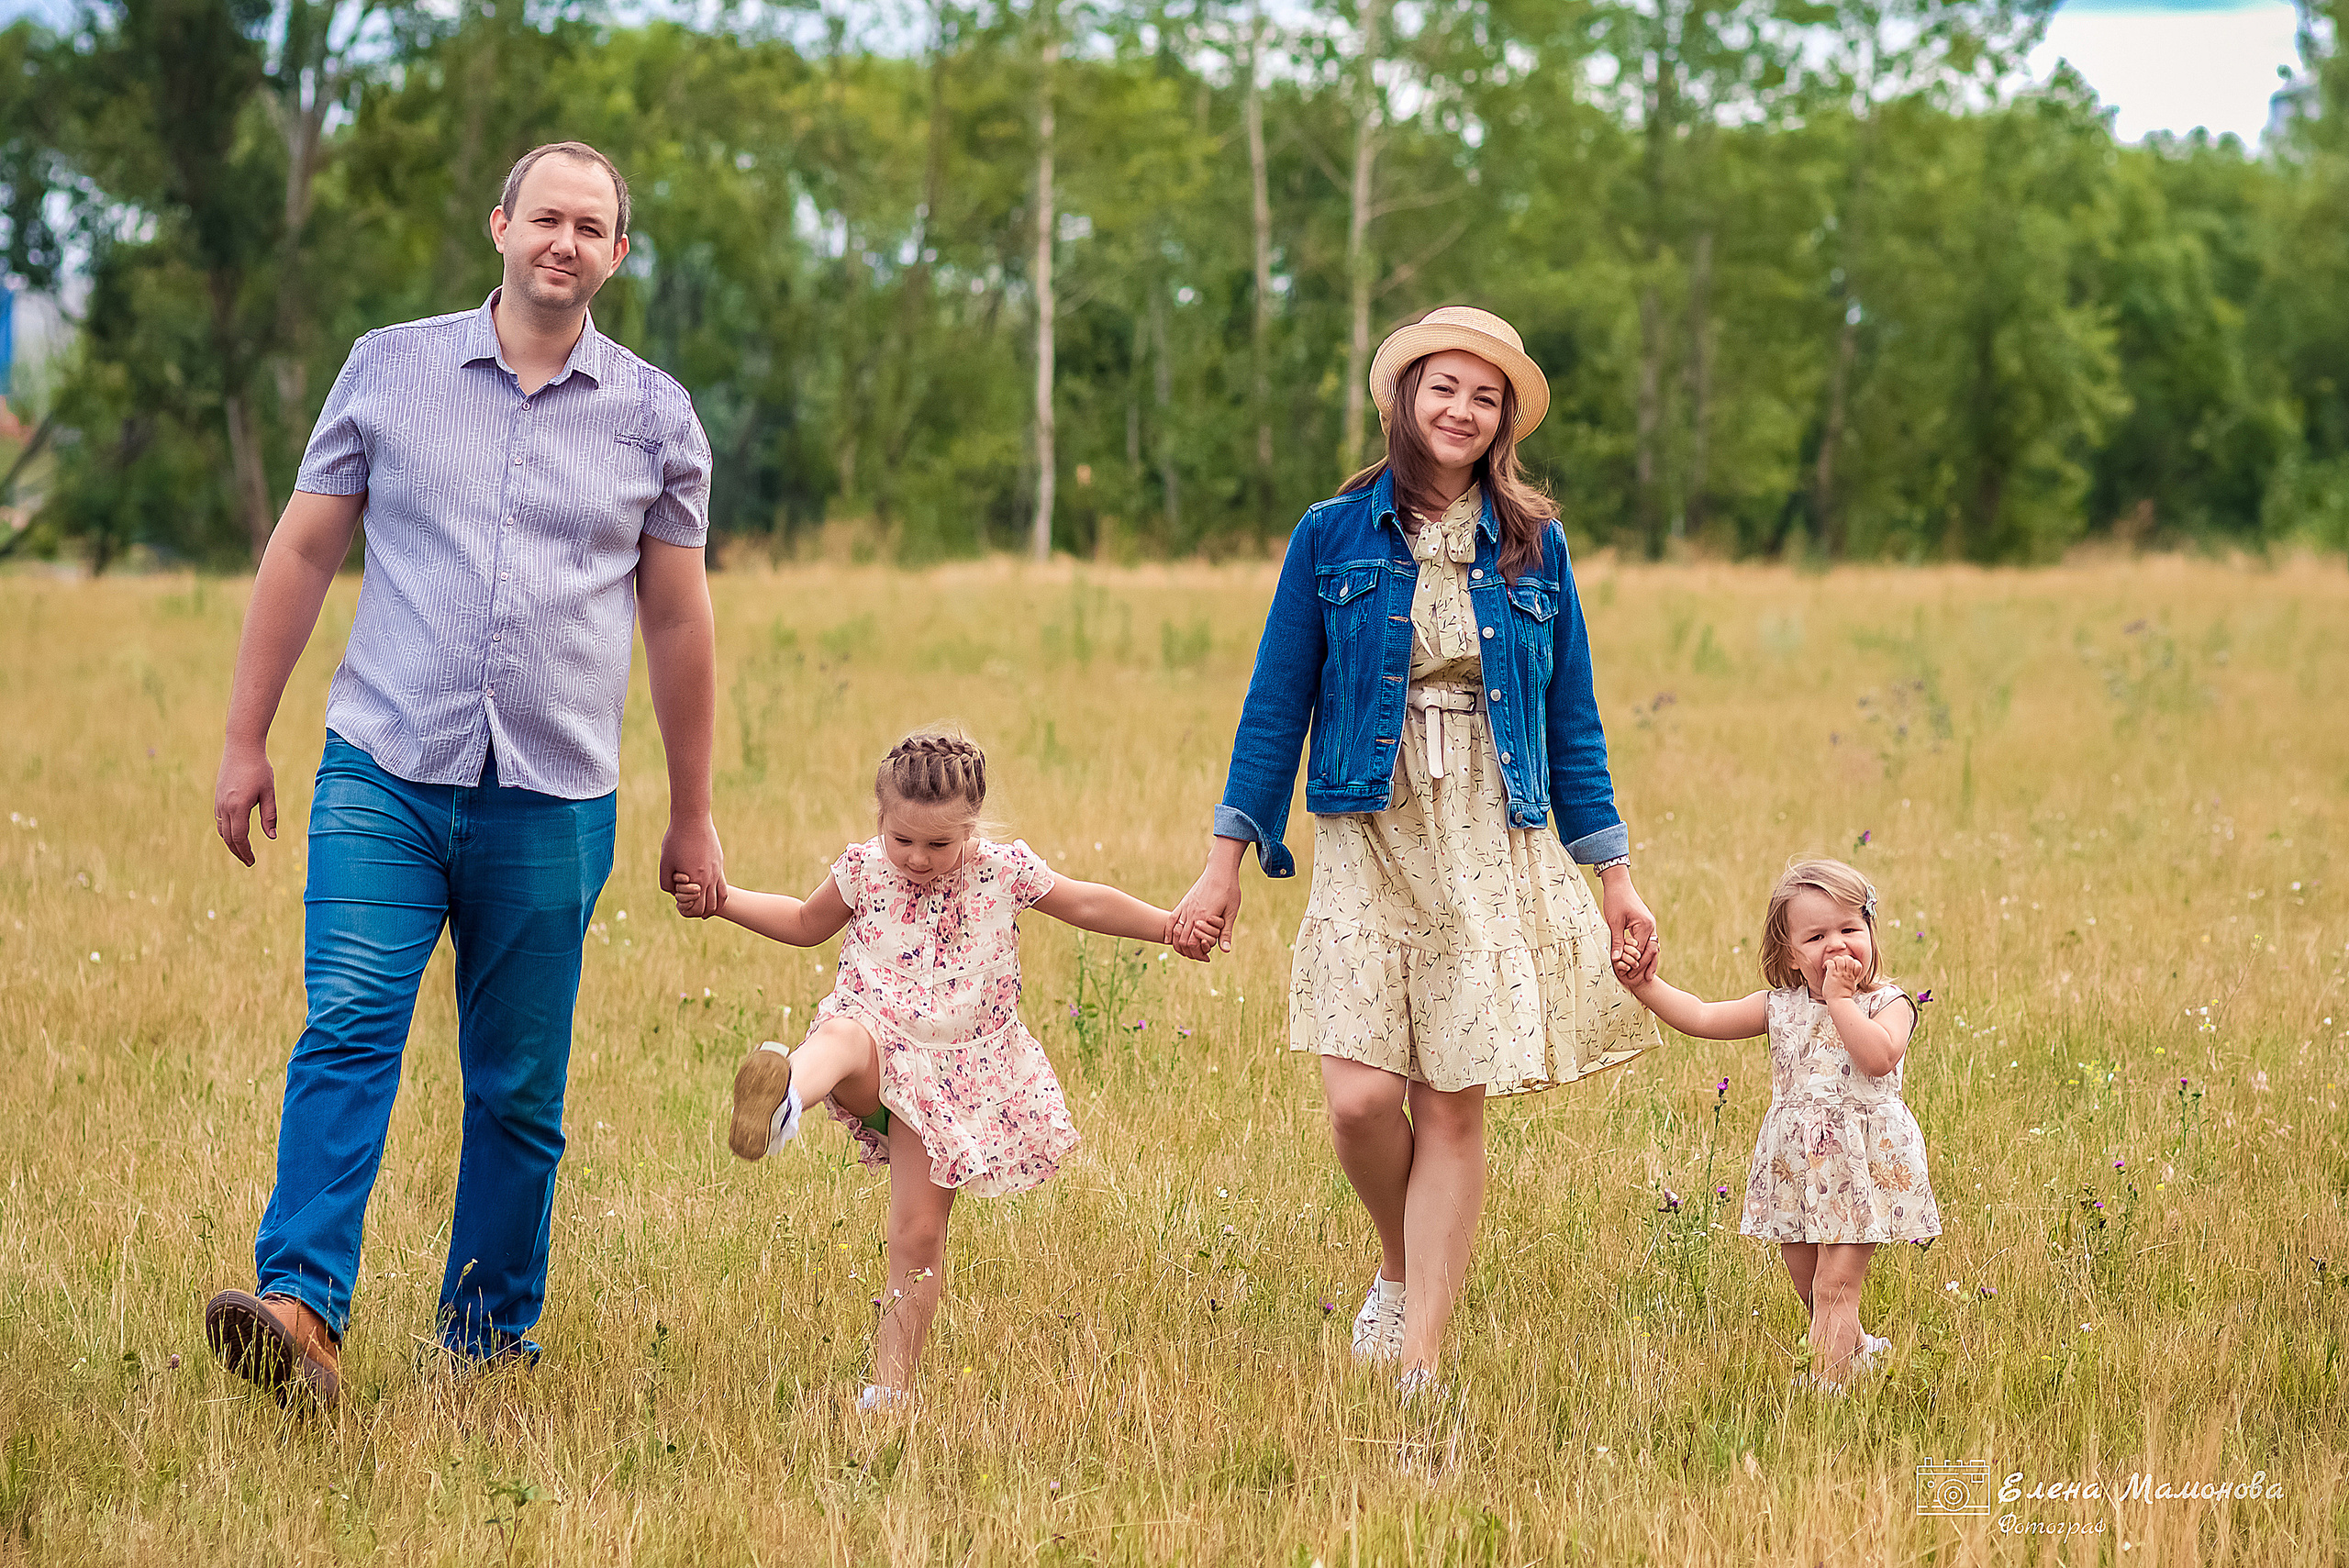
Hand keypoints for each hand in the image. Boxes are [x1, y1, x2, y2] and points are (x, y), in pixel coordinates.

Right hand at [214, 743, 276, 865]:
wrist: (241, 747)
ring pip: (221, 830)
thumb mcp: (269, 793)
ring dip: (231, 843)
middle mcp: (224, 807)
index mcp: (238, 807)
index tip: (252, 862)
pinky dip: (226, 831)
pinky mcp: (218, 797)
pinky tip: (235, 834)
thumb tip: (272, 837)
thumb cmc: (259, 769)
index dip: (245, 852)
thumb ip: (270, 816)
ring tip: (242, 851)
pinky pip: (220, 820)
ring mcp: (218, 802)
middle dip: (238, 852)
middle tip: (248, 862)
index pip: (239, 837)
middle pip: (228, 838)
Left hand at [660, 814, 726, 918]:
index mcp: (696, 880)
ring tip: (705, 911)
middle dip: (699, 911)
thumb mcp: (665, 862)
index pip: (696, 907)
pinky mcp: (720, 864)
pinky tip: (714, 898)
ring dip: (712, 907)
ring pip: (720, 898)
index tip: (679, 904)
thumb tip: (673, 893)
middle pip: (709, 906)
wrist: (693, 819)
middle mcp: (710, 878)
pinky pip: (724, 886)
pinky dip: (720, 897)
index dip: (686, 910)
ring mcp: (718, 871)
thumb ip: (666, 883)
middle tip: (689, 908)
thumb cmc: (676, 839)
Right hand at [1171, 843, 1244, 959]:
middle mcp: (1191, 913)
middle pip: (1182, 939)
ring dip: (1178, 943)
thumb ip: (1226, 932)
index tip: (1204, 957)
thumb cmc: (1229, 890)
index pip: (1193, 943)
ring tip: (1183, 950)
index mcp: (1203, 917)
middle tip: (1196, 956)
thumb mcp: (1231, 912)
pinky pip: (1171, 919)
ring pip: (1175, 930)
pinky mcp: (1184, 902)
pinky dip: (1169, 930)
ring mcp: (1186, 907)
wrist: (1220, 870)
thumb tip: (1225, 951)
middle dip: (1188, 951)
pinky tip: (1169, 938)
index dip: (1196, 953)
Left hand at [1601, 868, 1658, 985]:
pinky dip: (1647, 952)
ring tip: (1647, 977)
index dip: (1637, 965)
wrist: (1618, 883)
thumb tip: (1617, 960)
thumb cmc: (1615, 900)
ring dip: (1650, 961)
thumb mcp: (1614, 922)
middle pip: (1652, 951)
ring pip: (1653, 947)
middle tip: (1643, 982)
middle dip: (1647, 966)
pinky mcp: (1646, 923)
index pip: (1643, 951)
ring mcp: (1650, 924)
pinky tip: (1643, 962)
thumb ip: (1618, 941)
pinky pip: (1649, 941)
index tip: (1630, 977)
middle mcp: (1651, 926)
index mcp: (1645, 926)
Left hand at [1823, 953, 1862, 1000]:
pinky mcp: (1832, 975)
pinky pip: (1830, 963)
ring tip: (1832, 965)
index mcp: (1852, 977)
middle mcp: (1847, 974)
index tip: (1847, 966)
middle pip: (1849, 959)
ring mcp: (1840, 974)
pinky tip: (1824, 968)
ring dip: (1835, 960)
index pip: (1858, 964)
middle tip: (1838, 964)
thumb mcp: (1852, 988)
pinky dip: (1827, 963)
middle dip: (1843, 958)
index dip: (1853, 962)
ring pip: (1840, 959)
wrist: (1839, 1002)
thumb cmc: (1843, 998)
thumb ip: (1851, 982)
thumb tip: (1851, 980)